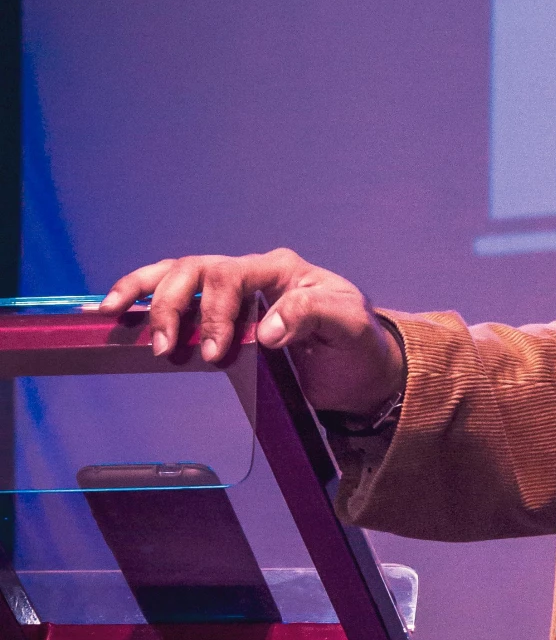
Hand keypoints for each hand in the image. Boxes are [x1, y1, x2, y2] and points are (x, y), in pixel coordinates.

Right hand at [93, 249, 404, 417]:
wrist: (357, 370)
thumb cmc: (354, 344)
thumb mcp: (348, 326)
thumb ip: (313, 315)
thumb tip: (266, 330)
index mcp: (284, 269)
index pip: (236, 275)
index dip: (217, 311)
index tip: (214, 352)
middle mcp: (253, 272)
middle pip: (200, 270)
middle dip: (177, 307)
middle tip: (169, 348)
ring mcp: (233, 290)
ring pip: (179, 273)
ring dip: (150, 296)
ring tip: (120, 318)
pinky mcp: (217, 312)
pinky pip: (175, 292)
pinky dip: (141, 294)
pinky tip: (114, 308)